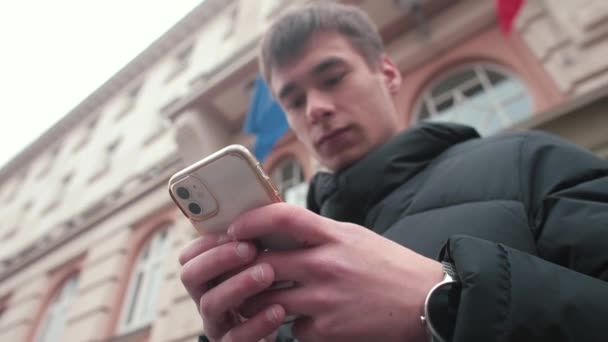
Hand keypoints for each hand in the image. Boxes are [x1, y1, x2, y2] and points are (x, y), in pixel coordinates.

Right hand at [179, 234, 284, 340]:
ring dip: (237, 285)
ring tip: (267, 273)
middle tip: (249, 249)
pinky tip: (279, 309)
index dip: (208, 242)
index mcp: (210, 276)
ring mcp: (217, 324)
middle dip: (217, 259)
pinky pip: (236, 338)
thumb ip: (257, 244)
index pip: (190, 255)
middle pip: (190, 276)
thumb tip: (265, 210)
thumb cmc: (276, 288)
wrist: (293, 325)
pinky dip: (257, 322)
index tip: (236, 231)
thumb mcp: (263, 264)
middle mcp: (207, 298)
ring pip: (210, 304)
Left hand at [232, 203, 443, 341]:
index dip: (251, 220)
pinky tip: (308, 321)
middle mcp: (326, 265)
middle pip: (262, 265)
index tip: (235, 229)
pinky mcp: (329, 330)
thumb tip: (283, 231)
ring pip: (267, 302)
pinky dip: (293, 327)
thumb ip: (320, 233)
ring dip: (259, 303)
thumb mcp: (355, 236)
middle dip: (241, 271)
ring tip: (262, 300)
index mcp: (334, 235)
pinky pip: (293, 329)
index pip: (282, 216)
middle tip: (235, 273)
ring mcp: (325, 299)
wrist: (426, 301)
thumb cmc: (390, 265)